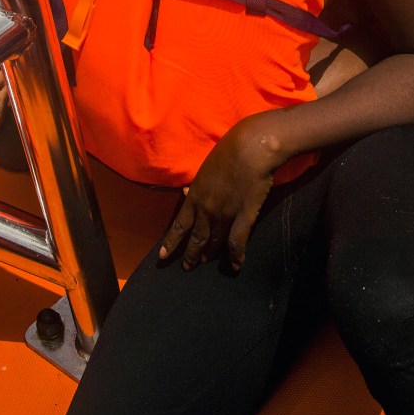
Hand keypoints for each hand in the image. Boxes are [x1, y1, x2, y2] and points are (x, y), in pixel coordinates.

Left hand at [158, 115, 285, 272]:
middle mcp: (206, 209)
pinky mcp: (244, 217)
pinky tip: (236, 265)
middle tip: (187, 266)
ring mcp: (224, 215)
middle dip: (190, 254)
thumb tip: (188, 192)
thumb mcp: (204, 168)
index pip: (179, 224)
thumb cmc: (227, 151)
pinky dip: (236, 256)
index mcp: (194, 195)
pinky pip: (237, 242)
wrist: (250, 149)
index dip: (171, 242)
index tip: (163, 256)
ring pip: (214, 241)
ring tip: (204, 262)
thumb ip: (197, 185)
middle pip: (196, 238)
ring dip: (209, 254)